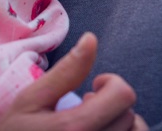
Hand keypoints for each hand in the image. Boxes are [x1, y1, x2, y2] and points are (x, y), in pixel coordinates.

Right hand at [0, 32, 138, 130]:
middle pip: (131, 117)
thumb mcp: (30, 101)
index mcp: (75, 128)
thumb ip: (65, 72)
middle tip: (85, 109)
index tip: (93, 88)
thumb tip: (92, 39)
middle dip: (112, 106)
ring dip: (119, 125)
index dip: (112, 83)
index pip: (124, 96)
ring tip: (91, 125)